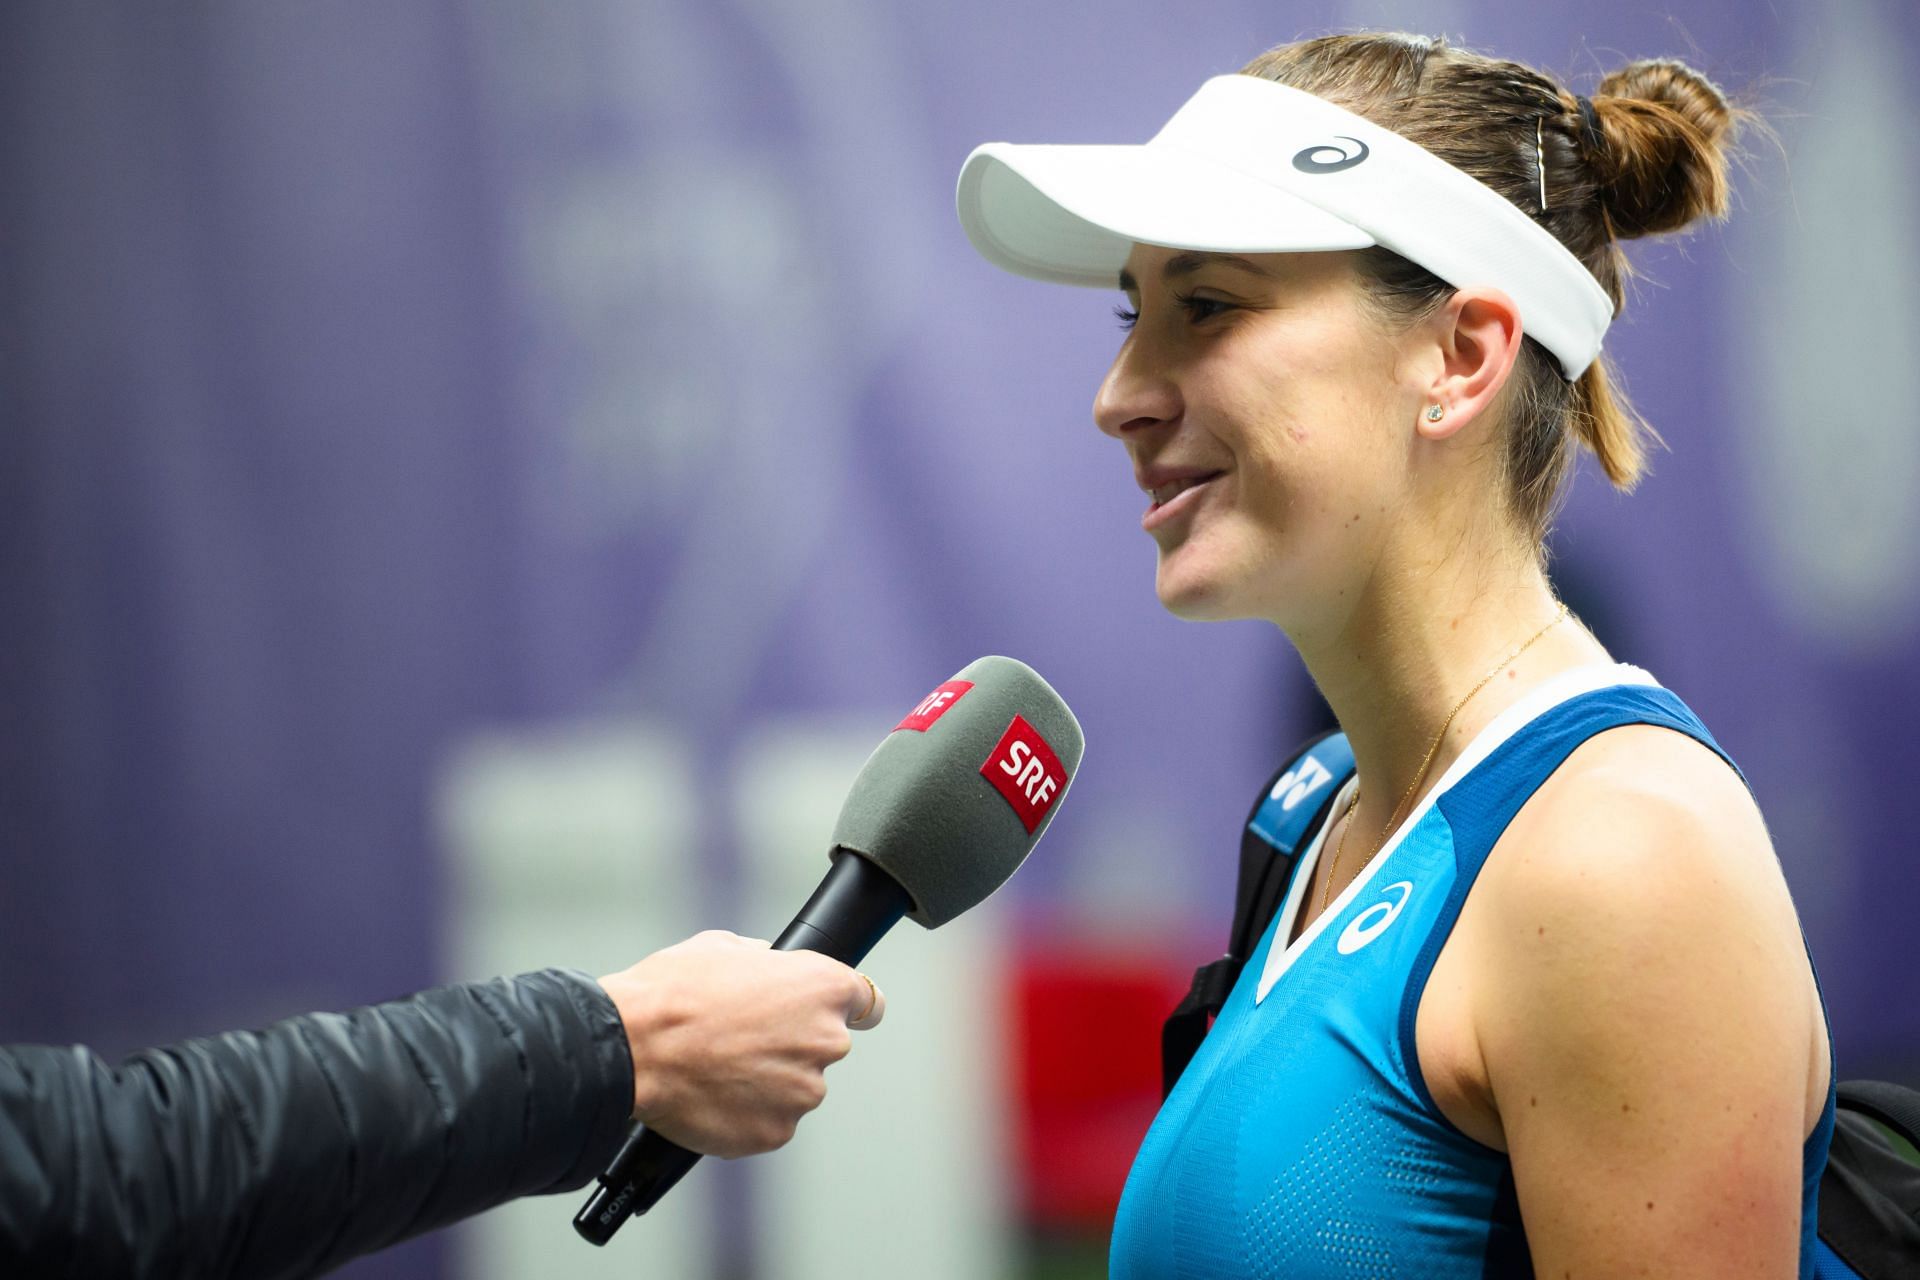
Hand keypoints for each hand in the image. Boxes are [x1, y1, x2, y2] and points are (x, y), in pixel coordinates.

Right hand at [596, 931, 885, 1158]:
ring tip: (717, 1067)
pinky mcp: (777, 1132)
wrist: (631, 1048)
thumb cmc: (674, 992)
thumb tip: (770, 967)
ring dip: (767, 1082)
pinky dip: (747, 1113)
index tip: (848, 1016)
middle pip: (823, 1046)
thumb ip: (765, 961)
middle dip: (792, 1044)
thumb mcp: (723, 947)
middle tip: (741, 1039)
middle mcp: (826, 1041)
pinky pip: (769, 1121)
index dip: (855, 1009)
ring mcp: (804, 1092)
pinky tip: (713, 1095)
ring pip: (795, 1087)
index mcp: (823, 987)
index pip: (869, 1003)